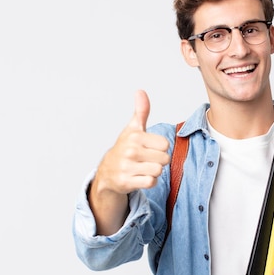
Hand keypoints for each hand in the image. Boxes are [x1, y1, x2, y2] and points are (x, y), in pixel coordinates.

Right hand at [89, 90, 170, 233]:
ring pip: (158, 171)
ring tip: (143, 168)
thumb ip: (141, 111)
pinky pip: (151, 182)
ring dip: (154, 172)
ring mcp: (127, 167)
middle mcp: (130, 151)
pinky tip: (140, 177)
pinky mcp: (126, 182)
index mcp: (135, 137)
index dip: (160, 148)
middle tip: (146, 160)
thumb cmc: (124, 148)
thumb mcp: (133, 129)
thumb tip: (140, 92)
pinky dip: (149, 182)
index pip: (165, 144)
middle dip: (159, 161)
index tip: (150, 148)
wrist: (107, 171)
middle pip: (164, 159)